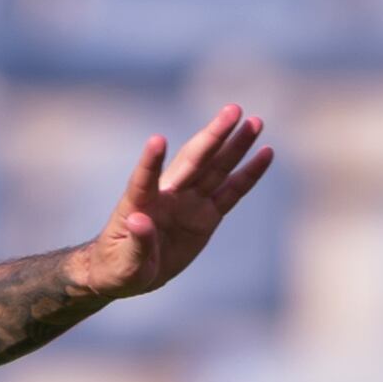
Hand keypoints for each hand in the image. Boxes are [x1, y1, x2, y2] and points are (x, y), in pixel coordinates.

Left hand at [70, 104, 274, 299]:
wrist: (131, 272)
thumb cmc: (117, 266)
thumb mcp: (124, 263)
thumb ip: (136, 242)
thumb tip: (139, 221)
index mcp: (138, 203)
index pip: (144, 179)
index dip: (150, 162)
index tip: (157, 141)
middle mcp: (166, 195)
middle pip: (192, 161)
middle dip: (212, 136)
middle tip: (233, 110)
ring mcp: (188, 202)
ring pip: (215, 168)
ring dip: (235, 145)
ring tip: (255, 122)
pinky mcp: (206, 215)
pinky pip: (231, 192)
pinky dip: (248, 174)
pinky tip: (265, 153)